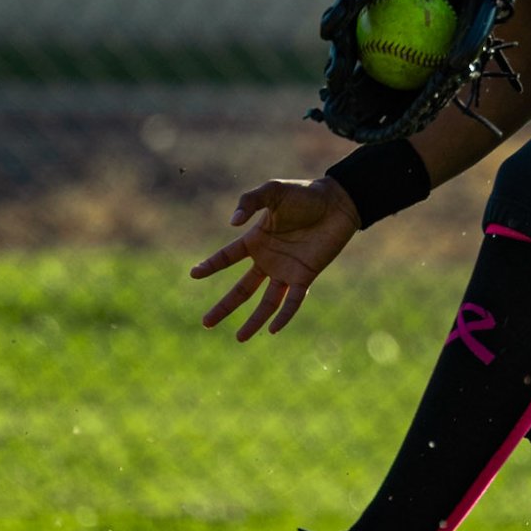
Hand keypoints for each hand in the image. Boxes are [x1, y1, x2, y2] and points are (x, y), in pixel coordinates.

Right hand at [193, 177, 360, 340]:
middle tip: (206, 323)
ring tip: (239, 339)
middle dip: (224, 307)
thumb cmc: (304, 194)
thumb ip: (250, 201)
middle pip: (241, 289)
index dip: (211, 265)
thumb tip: (232, 223)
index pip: (227, 257)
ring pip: (266, 302)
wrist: (337, 202)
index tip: (194, 274)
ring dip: (253, 321)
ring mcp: (286, 270)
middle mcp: (268, 259)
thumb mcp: (273, 191)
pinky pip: (293, 300)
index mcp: (256, 240)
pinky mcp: (305, 276)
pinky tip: (273, 330)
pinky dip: (284, 315)